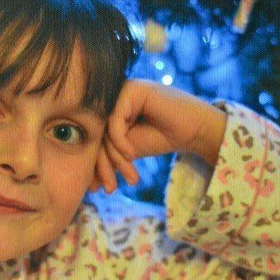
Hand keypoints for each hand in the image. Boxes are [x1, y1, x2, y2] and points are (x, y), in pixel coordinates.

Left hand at [90, 79, 226, 193]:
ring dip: (115, 159)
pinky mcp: (132, 90)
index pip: (93, 138)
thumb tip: (85, 177)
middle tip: (110, 189)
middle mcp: (111, 98)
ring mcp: (121, 91)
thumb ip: (108, 153)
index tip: (97, 189)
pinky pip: (114, 121)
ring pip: (104, 130)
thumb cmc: (163, 137)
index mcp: (108, 110)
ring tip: (129, 178)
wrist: (195, 129)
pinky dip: (120, 142)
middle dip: (103, 166)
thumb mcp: (129, 149)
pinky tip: (132, 154)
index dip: (94, 165)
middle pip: (95, 135)